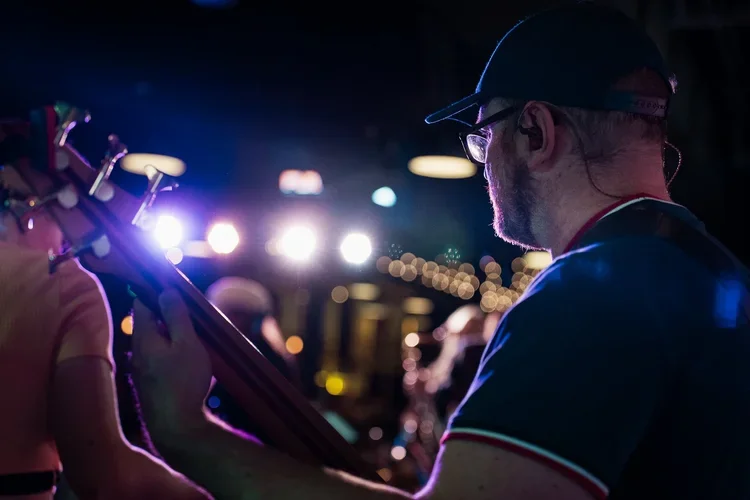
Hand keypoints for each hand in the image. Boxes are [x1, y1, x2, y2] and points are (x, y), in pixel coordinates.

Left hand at [132, 289, 211, 443]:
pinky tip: (190, 363)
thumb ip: (176, 316)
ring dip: (172, 336)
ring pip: (156, 343)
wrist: (177, 428)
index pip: (142, 303)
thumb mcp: (187, 342)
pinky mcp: (151, 386)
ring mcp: (142, 371)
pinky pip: (160, 360)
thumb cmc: (184, 382)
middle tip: (190, 312)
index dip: (155, 290)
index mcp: (144, 337)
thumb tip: (166, 292)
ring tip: (195, 338)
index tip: (170, 284)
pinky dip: (173, 354)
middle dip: (168, 315)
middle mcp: (138, 352)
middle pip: (149, 323)